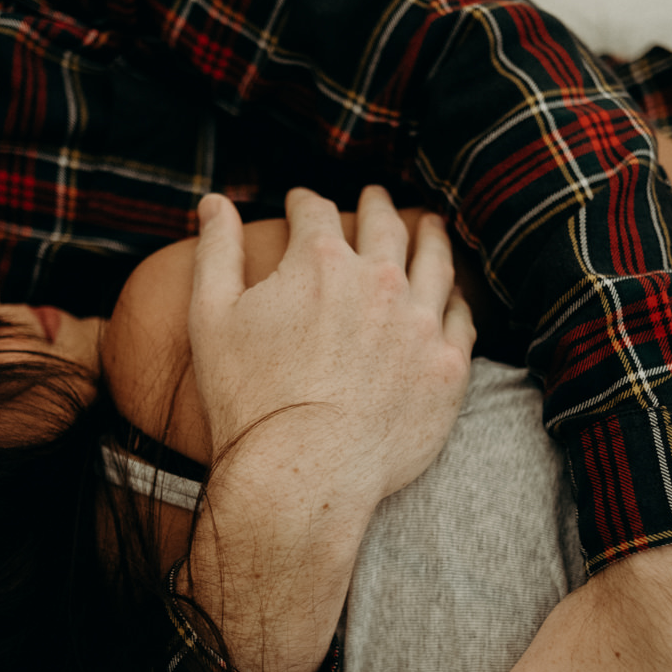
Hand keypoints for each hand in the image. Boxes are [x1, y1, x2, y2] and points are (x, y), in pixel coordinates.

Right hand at [189, 184, 474, 510]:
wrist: (301, 474)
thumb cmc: (247, 399)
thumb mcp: (211, 317)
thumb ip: (217, 252)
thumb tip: (215, 203)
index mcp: (320, 261)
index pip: (315, 212)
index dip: (304, 203)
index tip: (302, 202)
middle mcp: (378, 280)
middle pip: (384, 225)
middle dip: (374, 205)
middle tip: (373, 196)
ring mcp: (419, 323)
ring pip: (435, 260)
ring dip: (429, 235)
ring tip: (429, 225)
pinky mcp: (448, 367)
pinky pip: (461, 317)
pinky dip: (453, 296)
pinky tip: (450, 293)